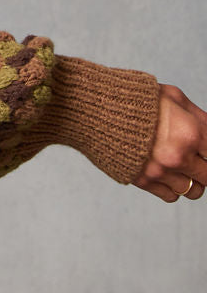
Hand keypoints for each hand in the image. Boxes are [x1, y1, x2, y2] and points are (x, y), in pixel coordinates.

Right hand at [133, 83, 206, 201]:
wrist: (96, 108)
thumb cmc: (134, 97)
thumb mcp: (173, 96)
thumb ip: (200, 117)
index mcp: (190, 133)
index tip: (203, 150)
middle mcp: (178, 157)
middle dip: (204, 167)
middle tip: (196, 158)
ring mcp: (160, 171)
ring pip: (193, 190)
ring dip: (191, 179)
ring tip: (180, 165)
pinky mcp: (143, 181)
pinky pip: (172, 196)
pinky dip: (173, 187)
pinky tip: (166, 171)